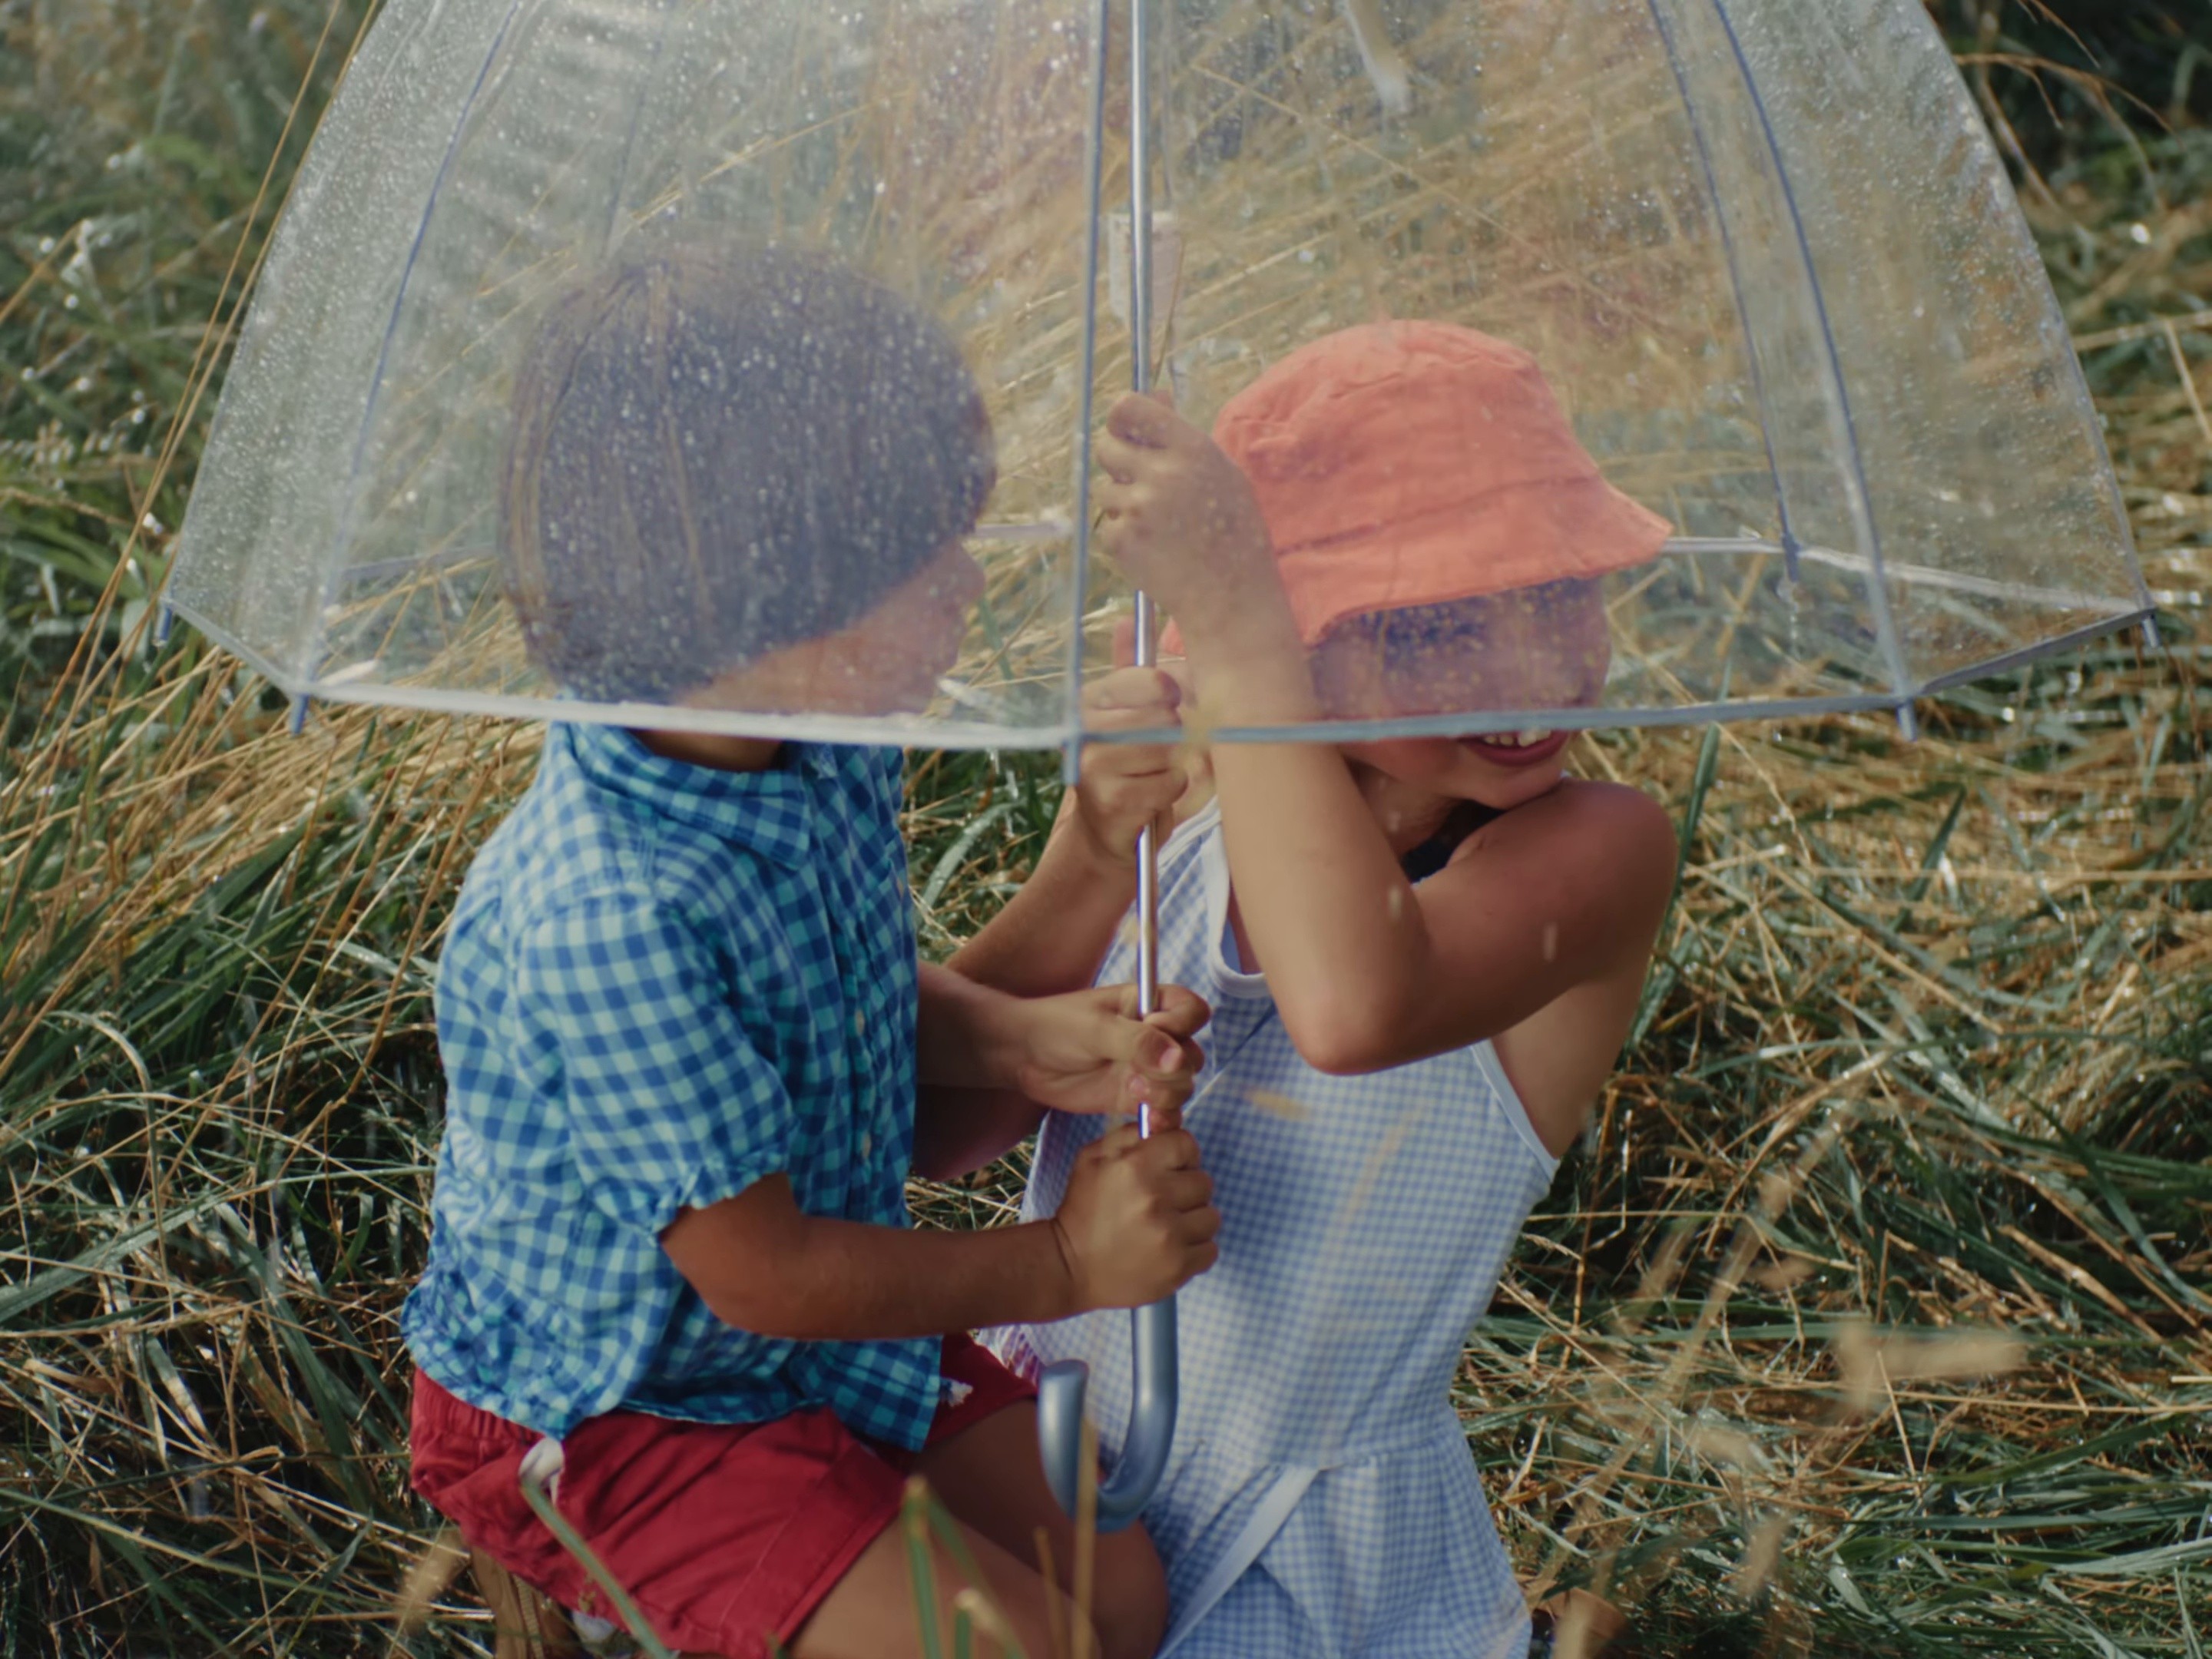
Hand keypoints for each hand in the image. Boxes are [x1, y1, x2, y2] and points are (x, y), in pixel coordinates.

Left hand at [1003, 982, 1208, 1118]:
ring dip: (1166, 1093)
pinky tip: (1148, 1120)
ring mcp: (1147, 1070)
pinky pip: (1165, 1111)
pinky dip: (1163, 1118)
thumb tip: (1178, 1059)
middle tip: (1138, 1070)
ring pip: (1182, 1086)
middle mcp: (1156, 1038)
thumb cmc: (1057, 1026)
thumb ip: (1137, 1041)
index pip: (1192, 1011)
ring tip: (1133, 1090)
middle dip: (1174, 1068)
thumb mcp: (1096, 1027)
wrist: (1023, 1056)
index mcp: (1150, 1005)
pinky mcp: (1135, 1098)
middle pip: (1193, 1055)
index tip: (1155, 1026)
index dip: (1183, 1023)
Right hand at [1051, 1123, 1219, 1309]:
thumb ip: (1130, 1135)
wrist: (1070, 1269)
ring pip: (1211, 1216)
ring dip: (1193, 1221)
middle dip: (1185, 1190)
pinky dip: (1194, 1250)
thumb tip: (1167, 1123)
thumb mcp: (1092, 1159)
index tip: (1169, 1170)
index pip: (1187, 1144)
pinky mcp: (1179, 1266)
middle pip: (1204, 1181)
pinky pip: (1210, 1249)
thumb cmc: (1083, 1211)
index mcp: (1135, 1166)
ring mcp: (1170, 1235)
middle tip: (1160, 1203)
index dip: (1179, 1156)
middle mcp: (1156, 1198)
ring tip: (1165, 1228)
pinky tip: (1169, 1249)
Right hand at [1071, 619, 1207, 869]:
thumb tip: (1127, 620)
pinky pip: (1171, 783)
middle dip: (1172, 737)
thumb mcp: (1125, 720)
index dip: (1168, 693)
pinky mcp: (1113, 799)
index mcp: (1089, 702)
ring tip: (1151, 778)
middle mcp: (1086, 729)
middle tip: (1155, 755)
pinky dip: (1170, 793)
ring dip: (1173, 768)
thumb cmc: (1124, 773)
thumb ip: (1131, 675)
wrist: (1102, 838)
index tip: (1167, 704)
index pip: (1147, 680)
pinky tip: (1148, 800)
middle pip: (1164, 716)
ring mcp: (1095, 765)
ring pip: (1169, 750)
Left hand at [1094, 392, 1281, 636]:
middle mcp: (1163, 473)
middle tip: (1142, 484)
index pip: (1128, 408)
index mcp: (1191, 449)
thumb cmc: (1232, 532)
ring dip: (1123, 502)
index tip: (1126, 431)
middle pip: (1106, 446)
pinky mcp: (1123, 540)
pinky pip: (1108, 525)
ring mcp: (1140, 508)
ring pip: (1104, 489)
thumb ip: (1181, 436)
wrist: (1232, 596)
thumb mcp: (1220, 471)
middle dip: (1117, 462)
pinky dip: (1124, 537)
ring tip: (1158, 525)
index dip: (1120, 417)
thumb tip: (1155, 394)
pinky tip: (1155, 549)